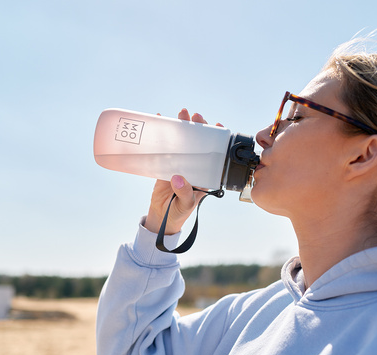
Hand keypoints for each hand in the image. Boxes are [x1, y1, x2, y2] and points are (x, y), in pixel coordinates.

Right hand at [144, 109, 220, 234]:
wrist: (163, 219)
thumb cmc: (180, 213)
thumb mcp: (186, 204)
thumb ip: (184, 193)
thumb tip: (177, 178)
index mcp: (204, 175)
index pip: (213, 154)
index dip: (216, 140)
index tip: (217, 126)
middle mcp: (193, 167)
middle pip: (197, 144)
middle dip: (198, 128)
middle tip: (195, 116)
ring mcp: (179, 165)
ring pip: (182, 143)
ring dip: (181, 128)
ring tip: (181, 114)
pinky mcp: (164, 166)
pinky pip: (164, 149)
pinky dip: (162, 137)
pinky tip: (159, 123)